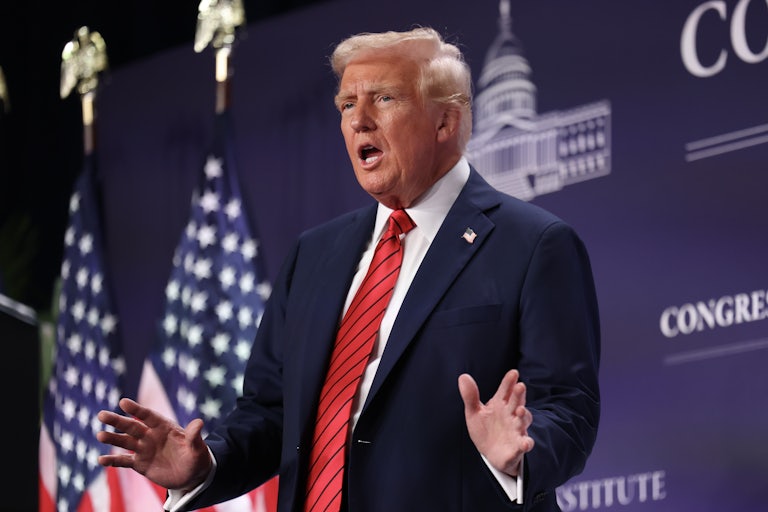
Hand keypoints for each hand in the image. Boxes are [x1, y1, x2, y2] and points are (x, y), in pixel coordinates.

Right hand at [96, 397, 211, 490]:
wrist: (191, 475)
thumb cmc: (196, 457)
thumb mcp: (197, 448)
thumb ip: (194, 436)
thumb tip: (199, 422)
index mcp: (164, 427)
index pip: (148, 416)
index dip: (136, 409)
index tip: (123, 402)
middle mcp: (151, 436)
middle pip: (132, 426)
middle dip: (117, 421)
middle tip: (102, 415)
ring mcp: (144, 449)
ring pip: (125, 442)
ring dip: (112, 438)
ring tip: (100, 435)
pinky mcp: (140, 464)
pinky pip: (124, 461)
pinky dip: (113, 461)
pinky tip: (101, 460)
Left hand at [458, 369, 533, 476]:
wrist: (491, 454)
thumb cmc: (485, 430)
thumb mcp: (474, 413)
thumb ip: (470, 396)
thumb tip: (463, 376)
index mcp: (500, 404)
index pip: (505, 390)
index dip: (509, 382)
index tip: (513, 373)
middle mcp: (511, 415)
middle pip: (517, 402)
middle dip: (519, 395)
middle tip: (520, 386)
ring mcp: (516, 430)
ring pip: (523, 421)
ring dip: (524, 415)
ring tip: (520, 410)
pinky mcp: (517, 446)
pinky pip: (524, 444)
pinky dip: (526, 443)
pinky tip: (525, 443)